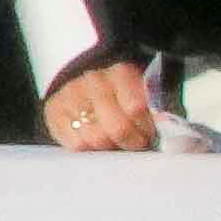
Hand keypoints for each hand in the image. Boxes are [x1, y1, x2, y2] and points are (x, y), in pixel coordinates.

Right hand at [42, 56, 161, 153]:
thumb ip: (160, 109)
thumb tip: (166, 122)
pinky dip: (87, 148)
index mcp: (121, 73)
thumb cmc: (125, 98)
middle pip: (116, 126)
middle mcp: (94, 79)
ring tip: (114, 140)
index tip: (150, 133)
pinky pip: (73, 143)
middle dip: (130, 141)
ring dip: (108, 146)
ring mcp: (71, 94)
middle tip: (135, 142)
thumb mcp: (147, 96)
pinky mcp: (54, 111)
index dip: (146, 127)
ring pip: (94, 138)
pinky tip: (94, 140)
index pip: (137, 107)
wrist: (89, 88)